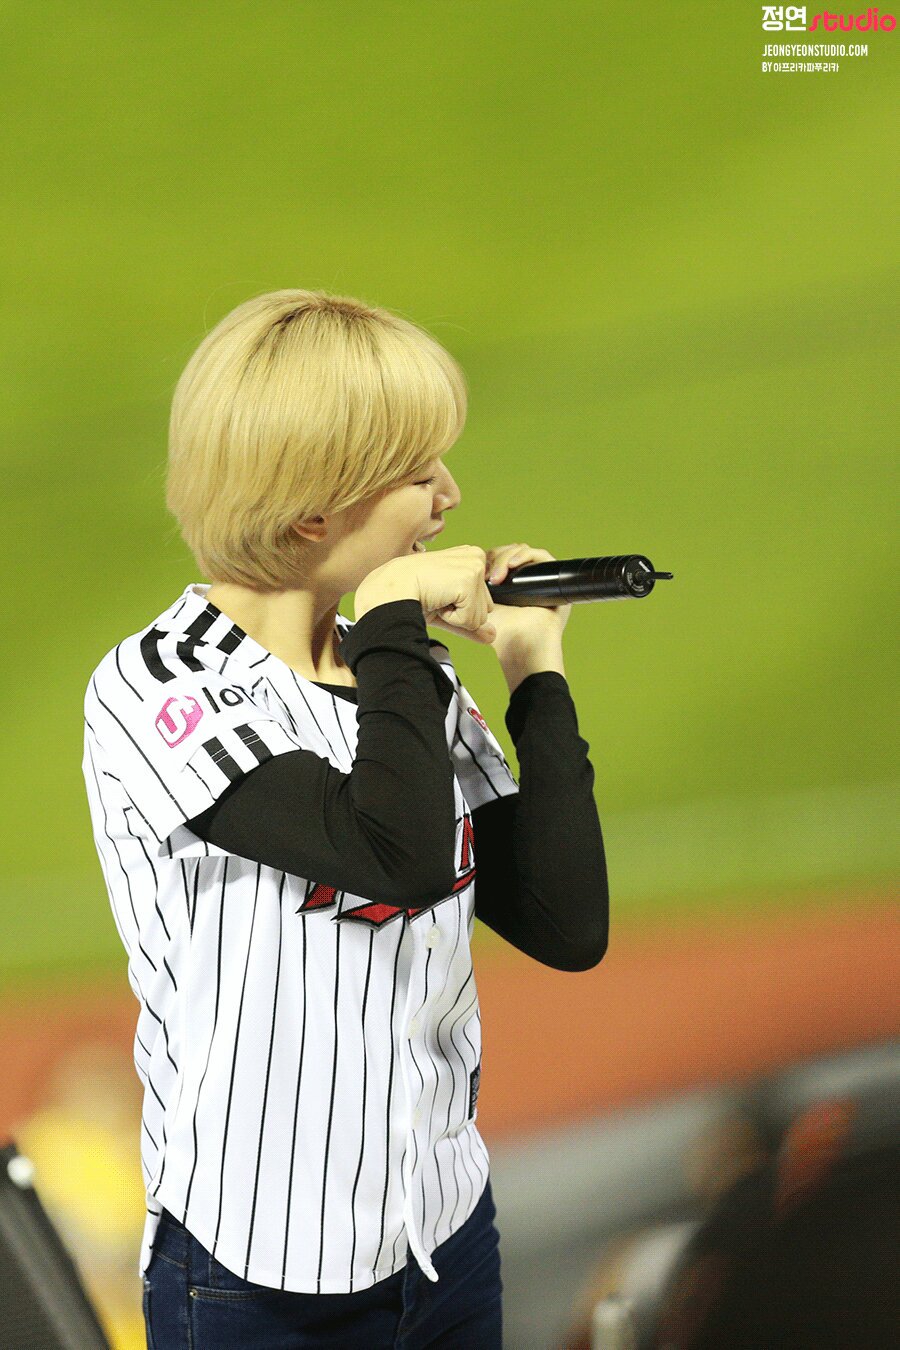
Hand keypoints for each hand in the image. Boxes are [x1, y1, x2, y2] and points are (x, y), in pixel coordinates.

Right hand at [356, 545, 497, 643]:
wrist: (391, 591)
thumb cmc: (413, 596)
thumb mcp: (446, 610)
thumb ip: (470, 622)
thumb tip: (493, 637)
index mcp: (471, 558)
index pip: (483, 603)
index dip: (459, 608)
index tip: (438, 594)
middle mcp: (477, 557)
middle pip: (486, 610)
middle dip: (461, 612)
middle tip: (437, 597)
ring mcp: (474, 568)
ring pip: (480, 617)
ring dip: (456, 616)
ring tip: (436, 597)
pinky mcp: (469, 580)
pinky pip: (472, 620)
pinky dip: (453, 619)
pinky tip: (437, 599)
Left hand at [478, 544, 572, 658]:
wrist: (520, 644)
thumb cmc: (502, 632)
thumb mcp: (482, 603)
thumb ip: (475, 586)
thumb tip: (470, 562)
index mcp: (509, 582)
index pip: (499, 556)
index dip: (489, 558)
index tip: (478, 572)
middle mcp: (526, 578)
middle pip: (510, 551)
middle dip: (496, 558)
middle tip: (487, 577)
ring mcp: (540, 576)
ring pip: (522, 550)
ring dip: (507, 558)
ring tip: (497, 577)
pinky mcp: (554, 576)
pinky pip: (541, 555)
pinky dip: (525, 555)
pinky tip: (512, 565)